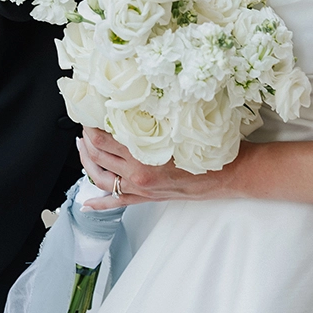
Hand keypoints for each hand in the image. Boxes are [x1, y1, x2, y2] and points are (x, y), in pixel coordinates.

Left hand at [76, 127, 229, 207]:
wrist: (230, 174)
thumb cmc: (208, 149)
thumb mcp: (177, 128)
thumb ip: (152, 124)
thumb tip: (130, 110)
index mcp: (143, 156)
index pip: (104, 140)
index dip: (91, 127)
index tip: (88, 116)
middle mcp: (138, 175)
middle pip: (98, 157)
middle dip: (87, 142)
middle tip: (83, 129)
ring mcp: (141, 189)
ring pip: (102, 178)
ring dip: (88, 164)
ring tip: (82, 150)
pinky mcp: (148, 198)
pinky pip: (118, 202)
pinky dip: (101, 202)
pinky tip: (88, 202)